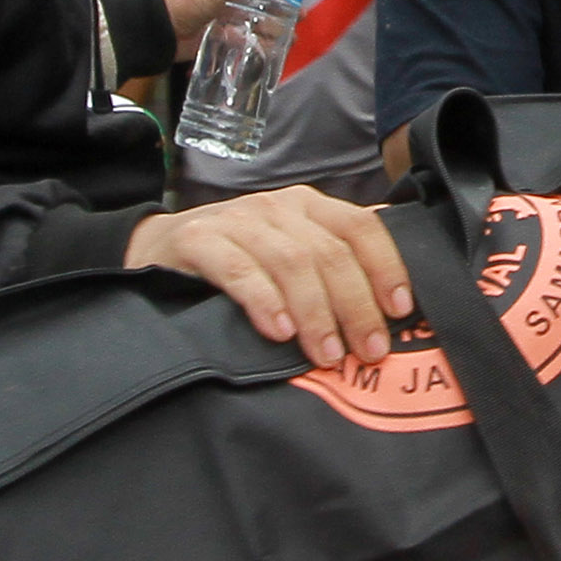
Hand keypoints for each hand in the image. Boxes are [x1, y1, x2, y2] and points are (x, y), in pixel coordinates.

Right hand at [128, 186, 415, 366]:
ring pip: (290, 262)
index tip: (402, 310)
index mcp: (309, 206)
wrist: (159, 249)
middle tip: (370, 350)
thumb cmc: (240, 259)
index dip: (386, 266)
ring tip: (327, 353)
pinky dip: (264, 301)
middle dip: (356, 305)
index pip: (360, 226)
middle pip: (329, 252)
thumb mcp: (291, 253)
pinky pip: (238, 270)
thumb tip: (398, 304)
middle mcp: (278, 207)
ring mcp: (237, 220)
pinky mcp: (198, 240)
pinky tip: (279, 332)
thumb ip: (335, 265)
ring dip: (315, 312)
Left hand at [155, 0, 290, 48]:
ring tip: (290, 33)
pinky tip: (272, 46)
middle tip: (298, 12)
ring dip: (272, 23)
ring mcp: (219, 7)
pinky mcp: (217, 29)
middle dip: (280, 2)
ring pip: (253, 14)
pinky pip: (243, 34)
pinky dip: (257, 40)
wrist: (157, 29)